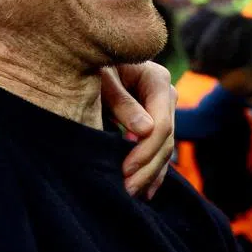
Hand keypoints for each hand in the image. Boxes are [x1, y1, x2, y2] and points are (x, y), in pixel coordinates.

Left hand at [101, 62, 175, 198]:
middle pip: (166, 139)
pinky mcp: (155, 120)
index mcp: (157, 79)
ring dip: (151, 174)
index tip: (126, 171)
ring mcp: (163, 108)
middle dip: (147, 168)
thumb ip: (121, 101)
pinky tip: (146, 190)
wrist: (84, 56)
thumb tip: (145, 130)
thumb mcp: (102, 79)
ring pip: (166, 148)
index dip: (145, 151)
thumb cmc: (90, 64)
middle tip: (127, 190)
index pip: (160, 124)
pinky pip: (160, 149)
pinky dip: (153, 169)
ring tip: (135, 194)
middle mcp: (166, 93)